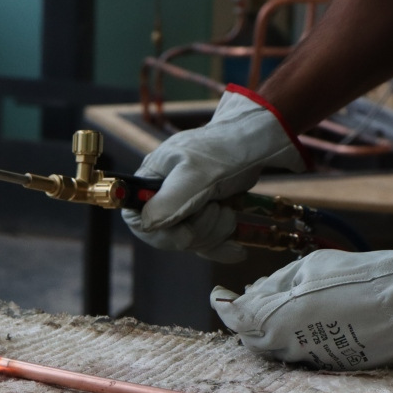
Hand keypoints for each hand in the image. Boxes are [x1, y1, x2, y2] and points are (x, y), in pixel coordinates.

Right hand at [123, 84, 308, 262]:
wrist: (254, 144)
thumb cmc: (223, 150)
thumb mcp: (195, 174)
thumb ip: (169, 200)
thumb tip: (147, 225)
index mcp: (150, 181)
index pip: (138, 219)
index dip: (160, 233)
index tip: (185, 231)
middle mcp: (162, 195)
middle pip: (167, 236)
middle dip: (198, 230)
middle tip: (216, 208)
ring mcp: (184, 208)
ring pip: (190, 241)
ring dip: (214, 233)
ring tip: (228, 210)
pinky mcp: (203, 217)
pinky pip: (206, 243)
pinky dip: (222, 246)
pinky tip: (237, 249)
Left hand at [211, 242, 392, 369]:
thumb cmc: (357, 278)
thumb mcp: (308, 268)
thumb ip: (274, 284)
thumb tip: (252, 293)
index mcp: (273, 319)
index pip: (235, 317)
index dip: (223, 305)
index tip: (218, 294)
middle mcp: (285, 345)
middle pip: (250, 337)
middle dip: (245, 320)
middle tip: (246, 299)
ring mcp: (307, 359)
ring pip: (274, 348)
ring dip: (268, 331)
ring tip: (278, 307)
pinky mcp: (328, 366)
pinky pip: (299, 354)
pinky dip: (293, 340)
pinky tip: (305, 321)